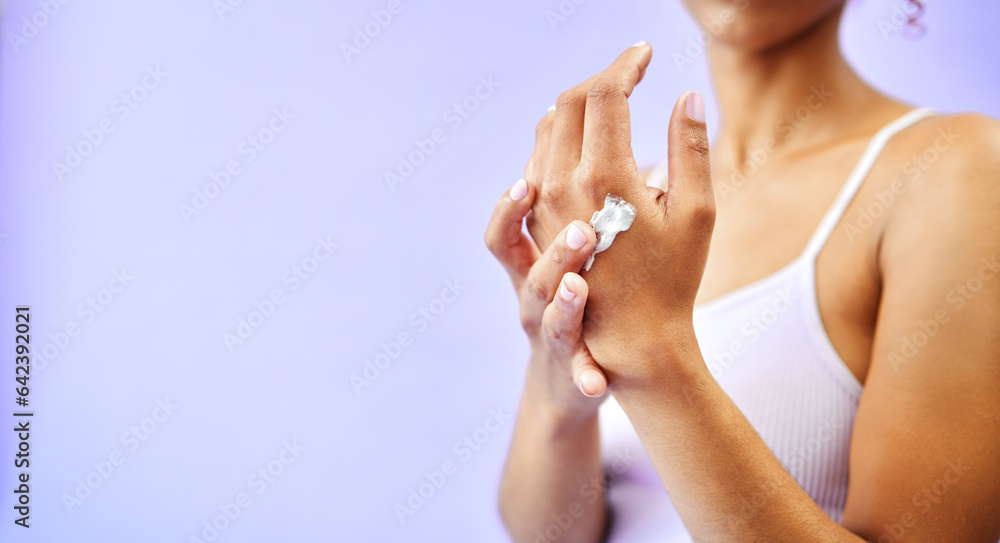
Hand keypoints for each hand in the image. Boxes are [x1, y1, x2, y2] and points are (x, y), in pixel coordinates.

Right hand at [485, 179, 608, 420]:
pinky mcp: (572, 374)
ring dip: (564, 305)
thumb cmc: (576, 299)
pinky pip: (577, 376)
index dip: (512, 206)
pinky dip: (585, 377)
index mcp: (533, 263)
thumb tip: (578, 138)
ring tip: (579, 287)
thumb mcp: (559, 254)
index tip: (527, 180)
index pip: (510, 229)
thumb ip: (565, 206)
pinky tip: (597, 384)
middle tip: (580, 228)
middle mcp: (533, 298)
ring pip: (549, 319)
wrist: (569, 379)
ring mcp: (550, 337)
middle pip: (528, 271)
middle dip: (551, 252)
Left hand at [525, 43, 715, 386]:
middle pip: (569, 104)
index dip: (626, 64)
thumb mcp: (696, 214)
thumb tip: (687, 94)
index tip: (646, 52)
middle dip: (601, 78)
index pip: (605, 95)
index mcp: (605, 178)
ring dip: (575, 106)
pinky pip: (533, 164)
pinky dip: (553, 139)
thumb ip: (691, 148)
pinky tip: (574, 141)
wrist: (629, 341)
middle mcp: (561, 186)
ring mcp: (540, 207)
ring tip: (607, 96)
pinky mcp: (532, 225)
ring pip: (545, 132)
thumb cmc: (672, 281)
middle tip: (631, 71)